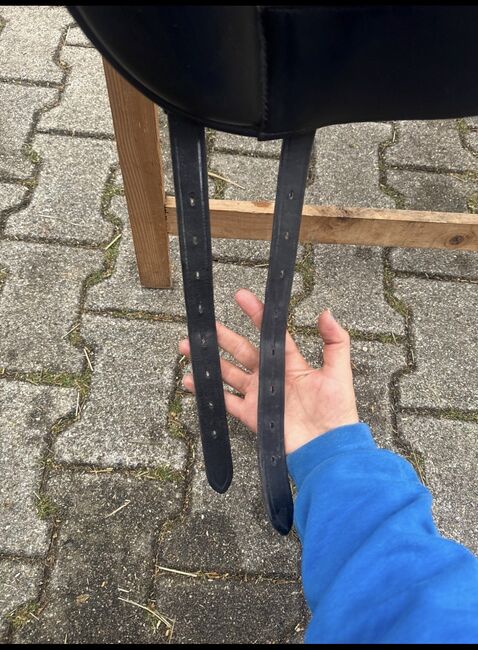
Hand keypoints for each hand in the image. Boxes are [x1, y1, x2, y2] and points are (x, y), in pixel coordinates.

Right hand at [179, 288, 358, 454]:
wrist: (327, 447)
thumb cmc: (336, 412)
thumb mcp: (339, 372)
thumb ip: (335, 341)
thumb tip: (327, 313)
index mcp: (290, 363)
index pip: (270, 333)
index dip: (256, 314)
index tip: (241, 297)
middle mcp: (271, 376)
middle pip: (242, 350)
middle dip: (223, 336)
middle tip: (206, 324)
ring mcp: (259, 395)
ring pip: (229, 372)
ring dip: (209, 360)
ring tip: (189, 347)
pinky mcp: (251, 415)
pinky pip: (225, 401)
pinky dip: (207, 392)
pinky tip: (192, 380)